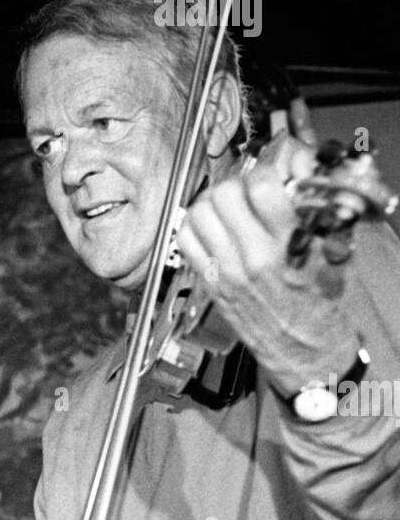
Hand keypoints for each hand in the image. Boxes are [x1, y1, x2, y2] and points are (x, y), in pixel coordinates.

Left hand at [176, 133, 358, 394]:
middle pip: (224, 195)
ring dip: (212, 202)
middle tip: (246, 190)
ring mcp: (227, 272)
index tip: (272, 175)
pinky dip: (194, 226)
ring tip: (227, 207)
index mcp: (288, 245)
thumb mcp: (334, 252)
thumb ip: (317, 212)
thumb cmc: (320, 302)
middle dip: (237, 184)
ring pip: (199, 213)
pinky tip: (212, 228)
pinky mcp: (211, 284)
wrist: (303, 348)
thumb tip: (299, 176)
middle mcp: (252, 257)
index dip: (266, 170)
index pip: (260, 185)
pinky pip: (186, 241)